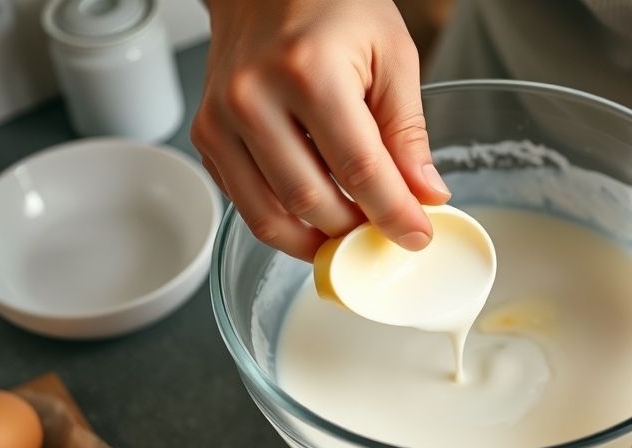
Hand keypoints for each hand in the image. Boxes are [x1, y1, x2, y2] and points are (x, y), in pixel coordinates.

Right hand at [192, 0, 450, 260]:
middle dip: (355, 231)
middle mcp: (254, 98)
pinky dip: (282, 221)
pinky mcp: (207, 136)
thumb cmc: (333, 6)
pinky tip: (314, 216)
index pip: (359, 169)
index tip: (416, 236)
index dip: (394, 214)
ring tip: (351, 236)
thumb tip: (424, 195)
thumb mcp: (392, 56)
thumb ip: (407, 132)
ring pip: (269, 216)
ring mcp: (221, 120)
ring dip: (316, 240)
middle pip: (311, 200)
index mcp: (309, 73)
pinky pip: (244, 203)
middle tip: (385, 235)